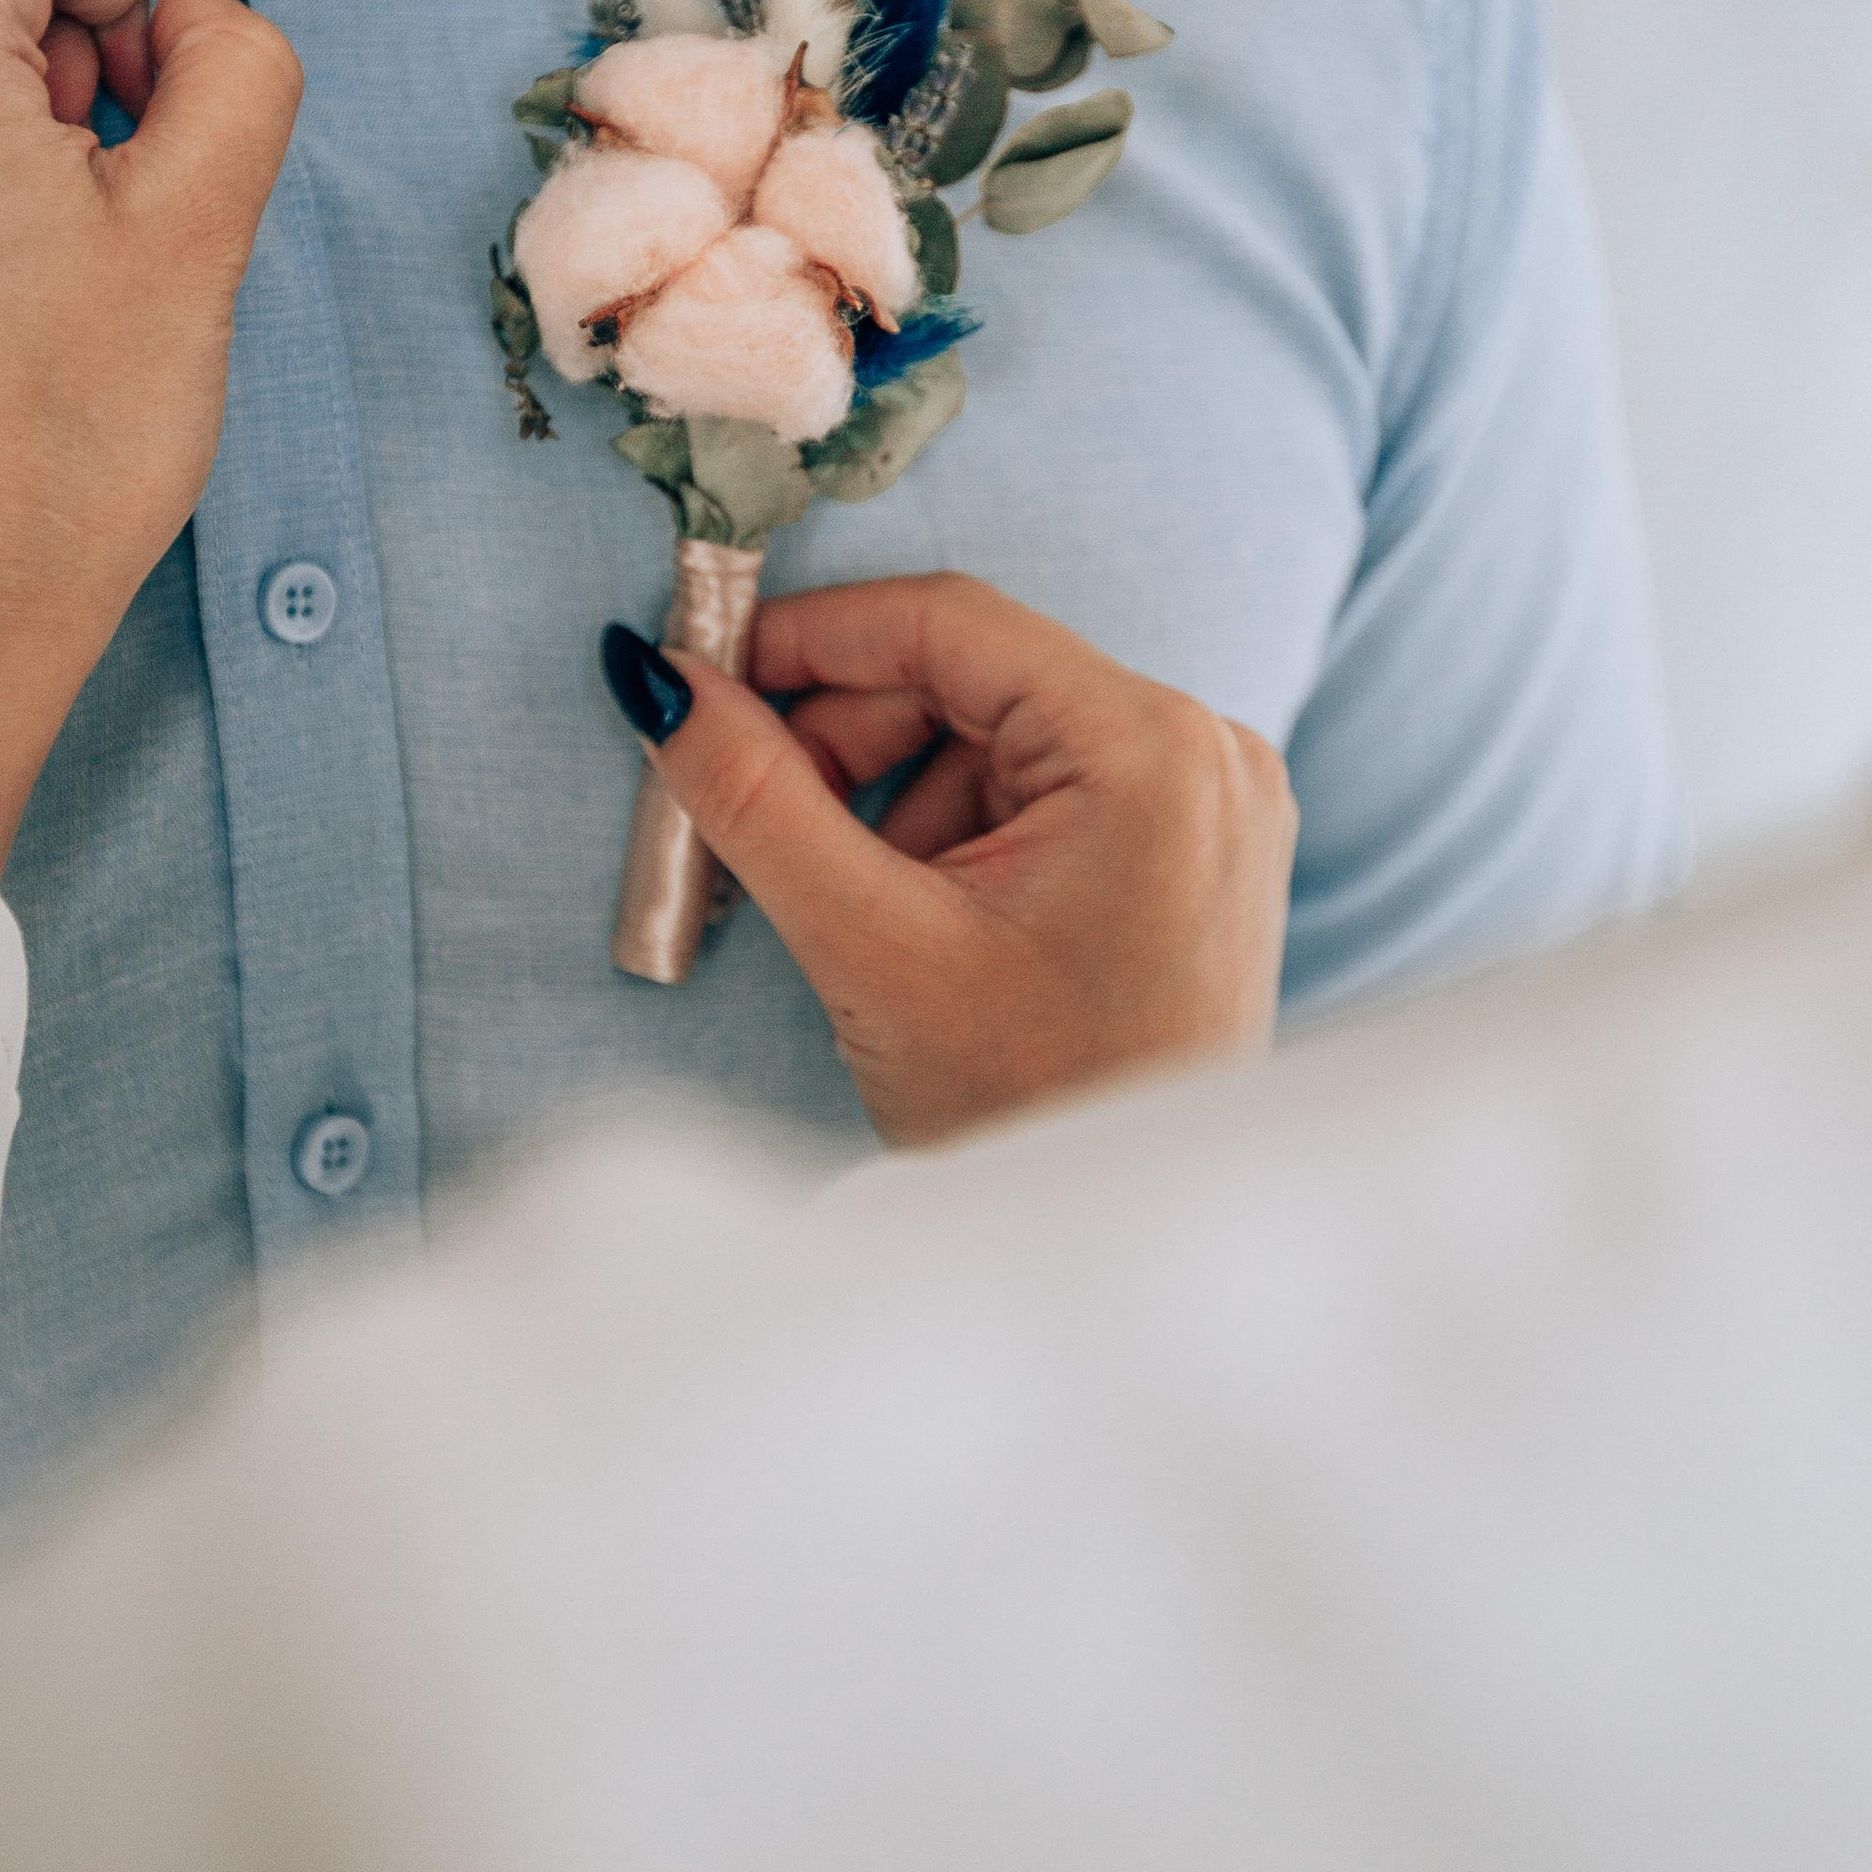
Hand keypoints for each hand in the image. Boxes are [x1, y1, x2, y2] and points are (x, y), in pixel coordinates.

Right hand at [630, 573, 1298, 1143]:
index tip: (705, 675)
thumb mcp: (870, 945)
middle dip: (851, 740)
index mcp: (1155, 751)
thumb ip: (755, 798)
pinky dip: (959, 831)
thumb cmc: (1029, 1111)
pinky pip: (1049, 788)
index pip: (950, 622)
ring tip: (854, 906)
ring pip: (1001, 735)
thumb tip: (659, 682)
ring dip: (899, 797)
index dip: (811, 639)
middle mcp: (1206, 750)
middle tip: (759, 819)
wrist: (1123, 1248)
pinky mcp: (1195, 850)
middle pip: (975, 676)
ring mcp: (1211, 801)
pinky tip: (920, 918)